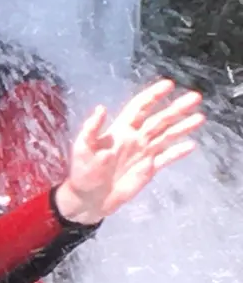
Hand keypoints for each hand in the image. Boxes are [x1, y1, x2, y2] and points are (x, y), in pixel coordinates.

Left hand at [52, 79, 203, 223]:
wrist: (89, 198)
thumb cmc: (83, 171)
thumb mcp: (82, 148)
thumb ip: (92, 129)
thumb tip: (101, 108)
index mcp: (120, 130)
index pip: (139, 108)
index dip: (153, 96)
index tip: (168, 84)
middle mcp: (135, 138)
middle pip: (159, 119)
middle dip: (176, 108)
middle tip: (195, 97)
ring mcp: (144, 153)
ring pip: (167, 136)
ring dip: (183, 126)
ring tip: (200, 117)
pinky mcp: (149, 169)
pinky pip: (166, 158)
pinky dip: (178, 152)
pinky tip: (191, 145)